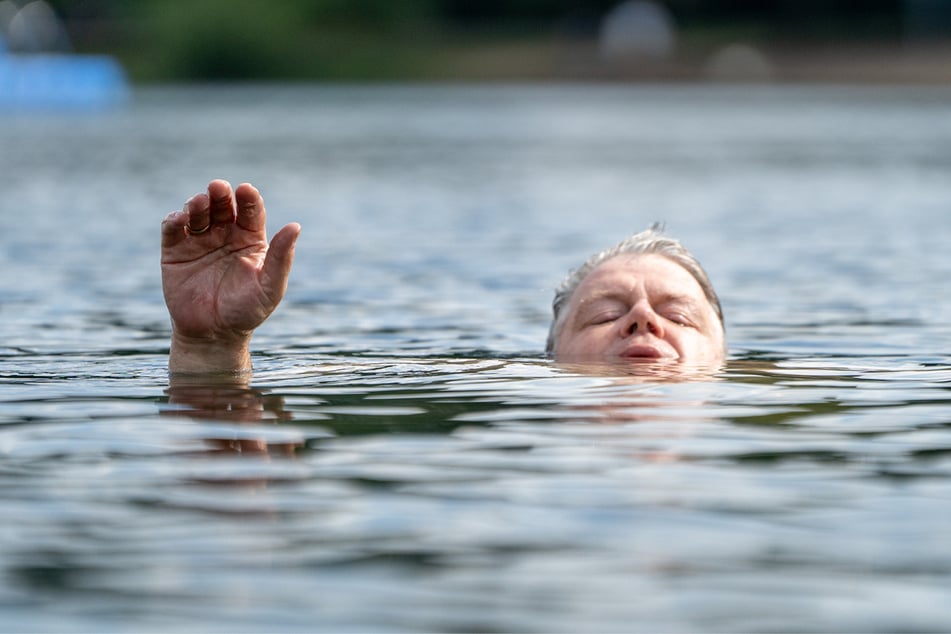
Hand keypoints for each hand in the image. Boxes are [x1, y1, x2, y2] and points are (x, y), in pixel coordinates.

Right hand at [161, 180, 299, 371]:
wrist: (213, 335)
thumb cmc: (247, 311)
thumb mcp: (269, 286)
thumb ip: (281, 258)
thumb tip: (296, 226)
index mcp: (250, 239)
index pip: (251, 212)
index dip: (249, 199)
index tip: (246, 190)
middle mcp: (225, 235)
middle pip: (222, 205)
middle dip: (220, 194)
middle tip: (218, 188)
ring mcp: (199, 240)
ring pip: (197, 212)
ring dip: (197, 204)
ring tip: (199, 204)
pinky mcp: (175, 251)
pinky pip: (173, 229)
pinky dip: (174, 220)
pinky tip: (179, 219)